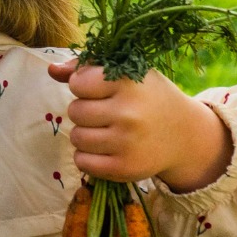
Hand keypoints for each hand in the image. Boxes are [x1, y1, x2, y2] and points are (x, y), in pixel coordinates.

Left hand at [47, 60, 233, 192]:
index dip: (84, 86)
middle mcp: (129, 113)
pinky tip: (106, 148)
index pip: (78, 83)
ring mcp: (128, 143)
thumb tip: (51, 69)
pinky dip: (87, 156)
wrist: (185, 135)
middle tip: (106, 112)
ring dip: (85, 134)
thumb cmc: (147, 97)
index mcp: (129, 83)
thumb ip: (86, 67)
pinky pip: (83, 162)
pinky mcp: (126, 169)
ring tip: (106, 130)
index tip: (100, 89)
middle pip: (75, 111)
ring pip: (76, 137)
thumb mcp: (125, 74)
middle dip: (84, 110)